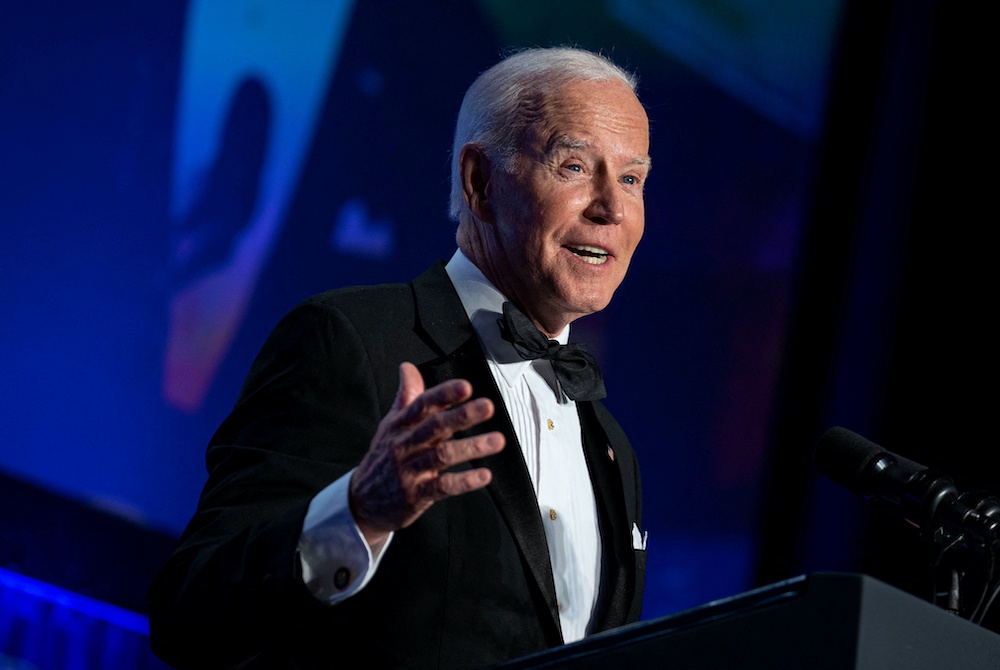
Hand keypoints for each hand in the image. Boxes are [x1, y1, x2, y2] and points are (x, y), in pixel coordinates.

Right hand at [349, 362, 504, 545]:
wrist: (362, 502)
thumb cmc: (382, 459)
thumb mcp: (390, 426)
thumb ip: (406, 397)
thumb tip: (408, 367)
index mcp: (399, 426)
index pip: (422, 405)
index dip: (444, 394)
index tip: (465, 387)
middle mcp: (403, 445)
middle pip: (434, 427)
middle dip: (462, 416)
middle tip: (487, 406)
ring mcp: (409, 471)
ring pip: (442, 455)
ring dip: (471, 447)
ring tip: (496, 440)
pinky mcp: (416, 495)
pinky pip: (442, 487)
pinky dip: (464, 481)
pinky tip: (484, 475)